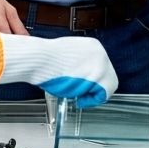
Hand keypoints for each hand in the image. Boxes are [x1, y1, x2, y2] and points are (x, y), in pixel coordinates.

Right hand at [0, 34, 117, 108]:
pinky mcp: (98, 74)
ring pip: (106, 85)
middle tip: (84, 98)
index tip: (86, 88)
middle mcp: (100, 53)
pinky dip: (92, 99)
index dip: (94, 82)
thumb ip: (78, 65)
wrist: (40, 59)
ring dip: (91, 94)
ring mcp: (101, 63)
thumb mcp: (67, 57)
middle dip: (97, 89)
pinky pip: (103, 92)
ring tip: (77, 96)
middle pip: (108, 76)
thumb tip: (81, 76)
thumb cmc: (45, 60)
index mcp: (93, 46)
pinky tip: (81, 100)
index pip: (102, 67)